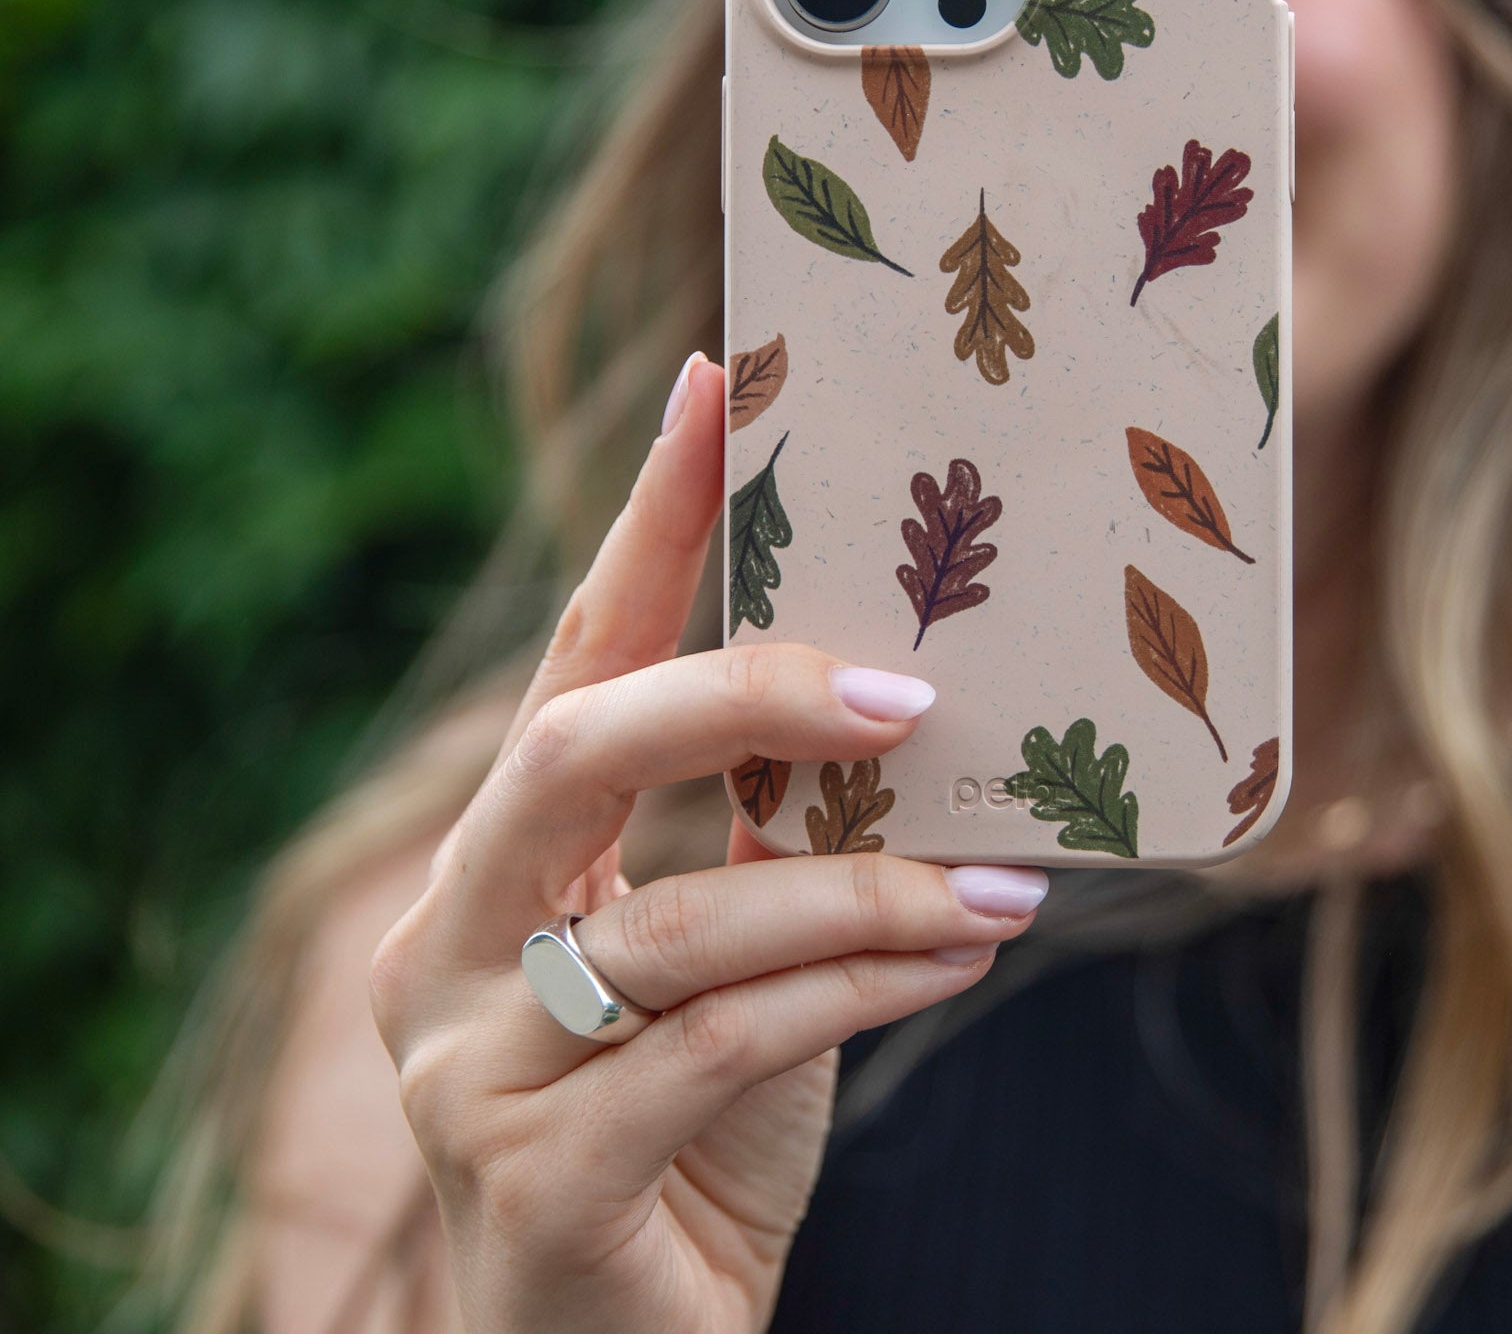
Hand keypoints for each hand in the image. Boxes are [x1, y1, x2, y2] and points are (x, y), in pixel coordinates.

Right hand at [369, 352, 1046, 1332]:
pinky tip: (962, 954)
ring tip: (1004, 878)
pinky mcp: (528, 1187)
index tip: (715, 384)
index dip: (647, 519)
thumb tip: (913, 702)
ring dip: (865, 887)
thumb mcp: (736, 960)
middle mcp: (448, 937)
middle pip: (575, 747)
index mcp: (501, 859)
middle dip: (743, 691)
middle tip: (908, 685)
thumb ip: (773, 839)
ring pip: (680, 921)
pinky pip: (719, 1052)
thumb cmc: (694, 1136)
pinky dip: (860, 991)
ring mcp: (465, 1069)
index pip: (575, 656)